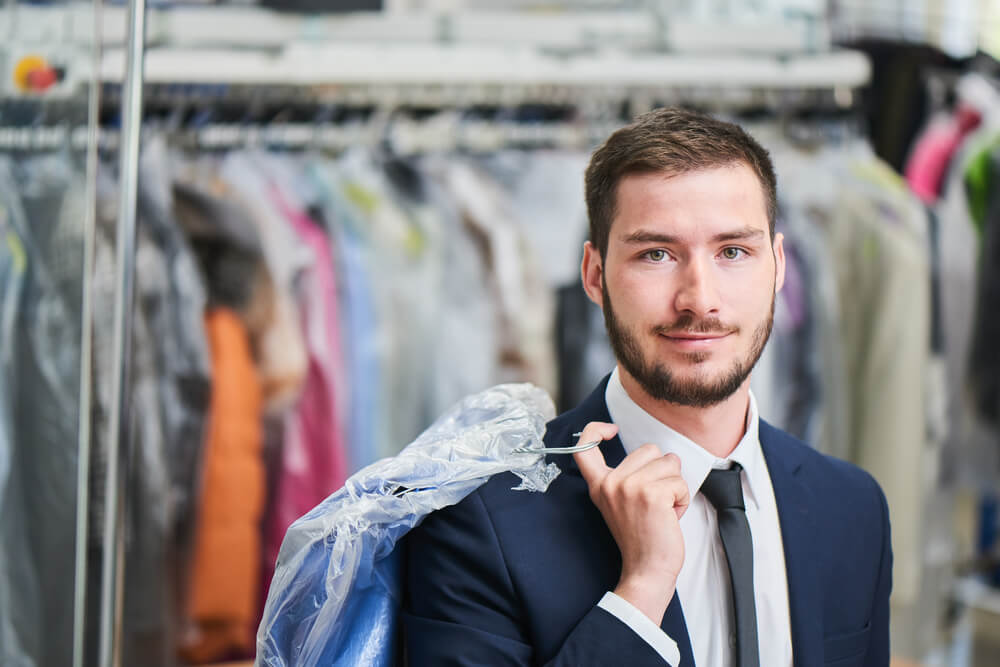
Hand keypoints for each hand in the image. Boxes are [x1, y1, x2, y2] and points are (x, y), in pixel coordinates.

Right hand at [573, 421, 688, 624]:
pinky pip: (680, 482)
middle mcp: (611, 483)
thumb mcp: (620, 503)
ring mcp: (630, 487)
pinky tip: (671, 516)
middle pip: (649, 449)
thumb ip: (626, 477)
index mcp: (600, 485)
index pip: (584, 447)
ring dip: (674, 486)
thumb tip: (655, 454)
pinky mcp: (652, 494)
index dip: (595, 430)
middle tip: (654, 501)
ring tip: (663, 509)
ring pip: (669, 463)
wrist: (647, 570)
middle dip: (661, 470)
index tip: (611, 430)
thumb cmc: (641, 539)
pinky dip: (682, 499)